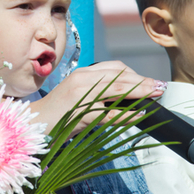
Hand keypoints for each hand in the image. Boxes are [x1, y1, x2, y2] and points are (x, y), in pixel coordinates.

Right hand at [29, 61, 164, 135]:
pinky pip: (111, 113)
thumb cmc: (57, 114)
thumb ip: (96, 91)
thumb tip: (125, 97)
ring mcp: (82, 96)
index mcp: (82, 74)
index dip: (134, 73)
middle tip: (159, 86)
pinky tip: (139, 114)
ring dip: (141, 91)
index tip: (148, 81)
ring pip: (118, 89)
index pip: (114, 68)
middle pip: (120, 76)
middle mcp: (82, 81)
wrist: (34, 125)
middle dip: (143, 81)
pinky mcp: (82, 114)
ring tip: (155, 94)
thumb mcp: (76, 95)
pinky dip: (128, 114)